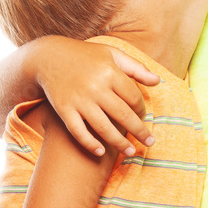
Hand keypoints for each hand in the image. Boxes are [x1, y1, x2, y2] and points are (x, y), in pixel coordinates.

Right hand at [33, 37, 160, 156]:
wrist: (49, 57)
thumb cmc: (86, 56)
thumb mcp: (112, 54)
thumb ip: (136, 68)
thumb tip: (158, 82)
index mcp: (110, 72)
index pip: (133, 97)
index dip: (142, 109)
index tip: (143, 116)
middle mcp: (95, 87)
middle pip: (123, 114)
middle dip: (139, 131)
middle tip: (150, 143)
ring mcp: (79, 100)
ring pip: (103, 127)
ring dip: (118, 143)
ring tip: (130, 152)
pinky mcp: (64, 109)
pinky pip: (78, 131)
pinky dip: (89, 143)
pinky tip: (101, 152)